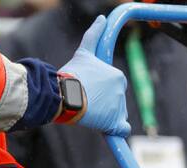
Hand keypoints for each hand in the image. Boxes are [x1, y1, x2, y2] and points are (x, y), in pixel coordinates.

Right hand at [59, 16, 130, 136]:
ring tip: (87, 111)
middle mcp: (122, 90)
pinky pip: (122, 129)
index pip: (113, 86)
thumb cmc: (71, 75)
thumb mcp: (84, 53)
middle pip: (114, 100)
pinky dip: (117, 131)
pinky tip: (111, 131)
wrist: (64, 93)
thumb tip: (102, 17)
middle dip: (103, 103)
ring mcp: (119, 106)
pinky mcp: (115, 121)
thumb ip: (94, 35)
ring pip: (114, 114)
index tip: (90, 91)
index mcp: (117, 75)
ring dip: (103, 116)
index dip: (101, 90)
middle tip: (86, 101)